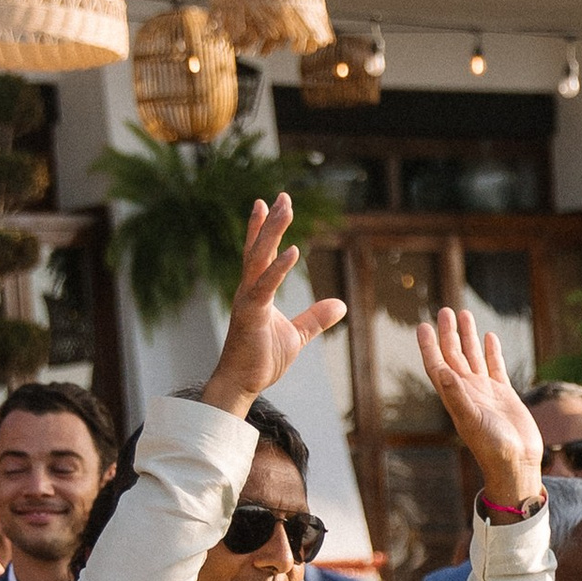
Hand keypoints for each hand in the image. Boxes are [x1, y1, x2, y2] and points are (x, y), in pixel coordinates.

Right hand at [199, 195, 346, 415]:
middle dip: (270, 221)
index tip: (273, 202)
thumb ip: (315, 318)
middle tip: (282, 196)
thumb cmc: (261, 360)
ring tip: (284, 207)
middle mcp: (249, 290)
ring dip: (272, 231)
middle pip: (259, 248)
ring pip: (258, 258)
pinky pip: (265, 286)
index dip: (267, 227)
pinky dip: (278, 267)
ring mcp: (247, 300)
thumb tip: (340, 305)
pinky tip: (292, 249)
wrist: (241, 384)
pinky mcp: (250, 314)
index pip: (262, 253)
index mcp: (257, 292)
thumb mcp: (296, 336)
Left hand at [420, 308, 543, 507]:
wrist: (516, 463)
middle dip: (448, 334)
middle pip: (454, 356)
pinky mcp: (504, 395)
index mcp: (455, 397)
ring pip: (473, 357)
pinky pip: (495, 367)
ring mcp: (486, 392)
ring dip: (468, 337)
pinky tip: (490, 338)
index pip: (437, 365)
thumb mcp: (472, 420)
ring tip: (464, 315)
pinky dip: (491, 352)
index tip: (423, 325)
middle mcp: (467, 391)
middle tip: (445, 311)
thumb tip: (441, 371)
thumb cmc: (492, 447)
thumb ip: (457, 396)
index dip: (429, 346)